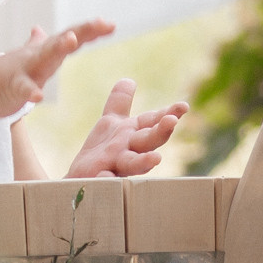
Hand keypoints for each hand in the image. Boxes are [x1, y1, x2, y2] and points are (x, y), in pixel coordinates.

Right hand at [0, 18, 114, 122]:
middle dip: (82, 31)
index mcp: (46, 53)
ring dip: (57, 48)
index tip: (110, 24)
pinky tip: (38, 97)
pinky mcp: (13, 87)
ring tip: (72, 40)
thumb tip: (40, 28)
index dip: (90, 30)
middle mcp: (38, 56)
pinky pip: (23, 88)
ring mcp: (25, 69)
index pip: (71, 36)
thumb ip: (37, 44)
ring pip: (43, 57)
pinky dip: (30, 91)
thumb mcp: (28, 57)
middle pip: (63, 40)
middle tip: (102, 23)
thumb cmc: (6, 73)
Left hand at [65, 76, 186, 179]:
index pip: (152, 121)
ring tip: (155, 159)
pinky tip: (105, 176)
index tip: (183, 106)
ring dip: (144, 161)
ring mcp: (114, 167)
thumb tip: (129, 80)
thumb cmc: (102, 153)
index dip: (167, 113)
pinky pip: (102, 182)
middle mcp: (128, 151)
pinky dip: (105, 179)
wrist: (79, 181)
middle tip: (172, 122)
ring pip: (132, 164)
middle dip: (161, 132)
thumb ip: (120, 103)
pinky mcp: (98, 182)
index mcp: (132, 134)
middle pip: (148, 140)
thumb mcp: (111, 124)